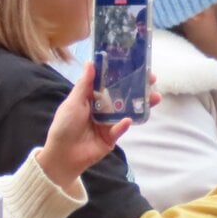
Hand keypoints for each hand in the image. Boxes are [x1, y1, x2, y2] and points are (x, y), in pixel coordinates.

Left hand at [39, 63, 156, 190]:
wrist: (62, 155)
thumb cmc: (64, 126)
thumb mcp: (73, 102)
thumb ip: (85, 84)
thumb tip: (91, 62)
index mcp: (93, 98)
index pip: (111, 83)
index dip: (124, 75)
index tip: (138, 66)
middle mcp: (103, 109)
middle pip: (124, 96)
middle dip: (139, 88)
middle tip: (153, 81)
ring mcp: (109, 123)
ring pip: (127, 111)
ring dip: (140, 104)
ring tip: (154, 98)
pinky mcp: (112, 137)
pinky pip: (120, 129)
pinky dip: (124, 124)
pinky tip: (128, 120)